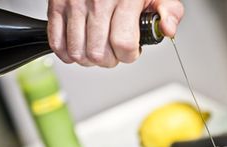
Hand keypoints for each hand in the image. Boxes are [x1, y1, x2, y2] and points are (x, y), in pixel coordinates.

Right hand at [47, 0, 183, 66]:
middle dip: (109, 60)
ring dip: (89, 59)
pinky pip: (56, 42)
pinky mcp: (57, 5)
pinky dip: (67, 53)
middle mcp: (97, 1)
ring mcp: (74, 3)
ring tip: (97, 48)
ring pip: (77, 52)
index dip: (129, 56)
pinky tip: (79, 46)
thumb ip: (169, 11)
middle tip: (114, 51)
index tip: (131, 51)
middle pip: (98, 53)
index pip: (123, 44)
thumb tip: (168, 30)